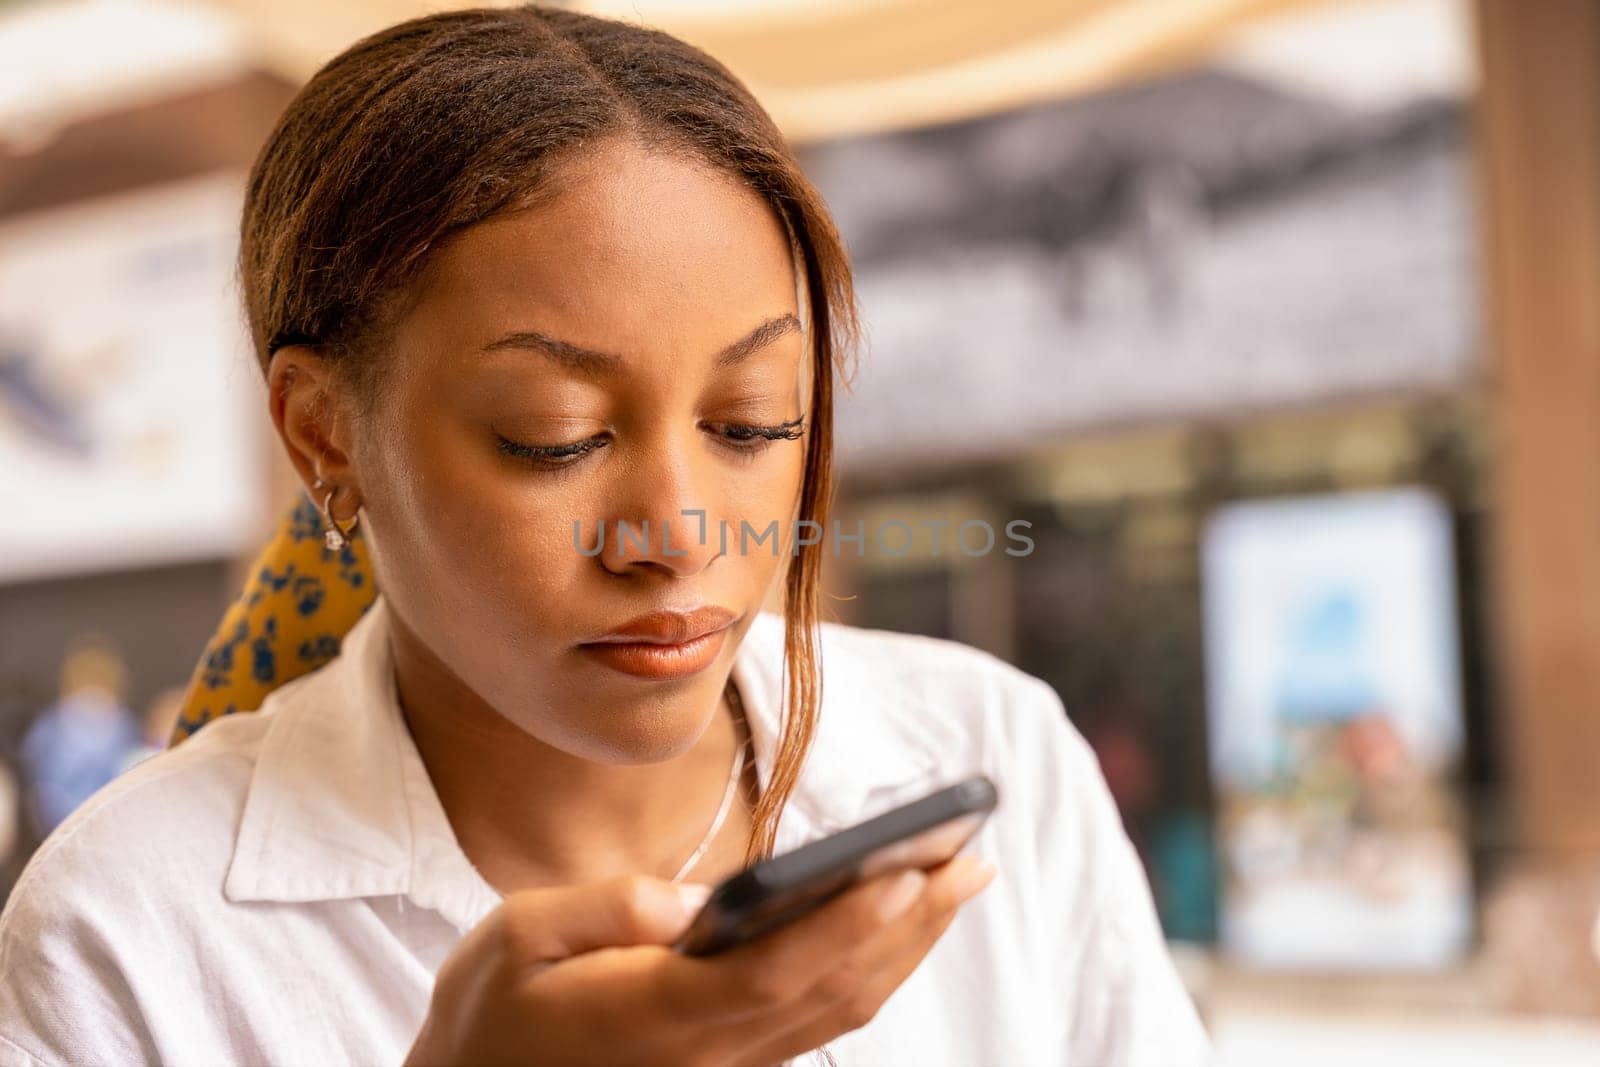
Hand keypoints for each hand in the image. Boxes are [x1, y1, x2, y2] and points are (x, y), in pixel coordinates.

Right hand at [403, 853, 996, 1066]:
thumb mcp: (515, 939)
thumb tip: (693, 900)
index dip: (849, 923)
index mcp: (656, 1012)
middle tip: (972, 855)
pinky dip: (873, 971)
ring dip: (909, 947)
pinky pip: (821, 1022)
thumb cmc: (492, 1011)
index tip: (911, 871)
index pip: (775, 968)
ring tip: (958, 881)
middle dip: (913, 924)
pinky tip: (898, 928)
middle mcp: (709, 1050)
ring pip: (840, 1011)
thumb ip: (605, 910)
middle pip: (835, 989)